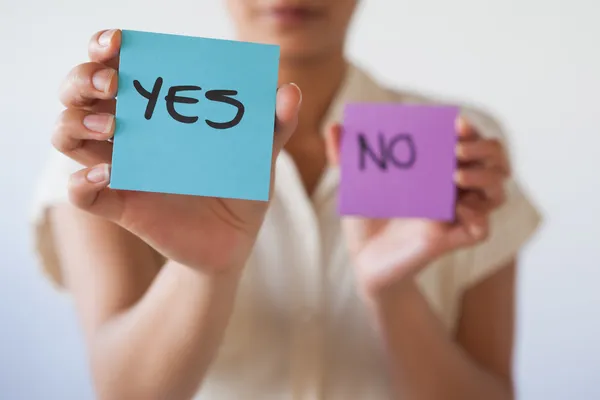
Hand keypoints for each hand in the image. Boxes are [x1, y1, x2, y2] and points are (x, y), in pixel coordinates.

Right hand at [53, 29, 301, 272]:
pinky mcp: (120, 206)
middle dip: (82, 80)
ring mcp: (120, 169)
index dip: (105, 49)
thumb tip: (289, 91)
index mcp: (160, 112)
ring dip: (75, 124)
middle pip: (78, 94)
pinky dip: (84, 182)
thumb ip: (274, 124)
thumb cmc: (241, 189)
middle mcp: (131, 134)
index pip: (116, 68)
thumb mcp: (260, 155)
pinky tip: (109, 176)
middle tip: (113, 85)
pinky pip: (82, 192)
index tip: (117, 43)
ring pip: (67, 134)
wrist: (235, 241)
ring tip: (111, 127)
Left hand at [325, 117, 508, 297]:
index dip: (472, 131)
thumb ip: (345, 155)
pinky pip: (482, 229)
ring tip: (457, 173)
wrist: (361, 256)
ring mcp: (454, 216)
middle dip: (486, 150)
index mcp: (437, 170)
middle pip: (495, 164)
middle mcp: (452, 190)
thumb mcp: (353, 183)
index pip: (470, 143)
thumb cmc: (364, 216)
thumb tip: (332, 126)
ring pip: (496, 194)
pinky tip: (455, 208)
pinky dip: (477, 216)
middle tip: (458, 149)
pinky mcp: (450, 240)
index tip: (457, 123)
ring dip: (485, 178)